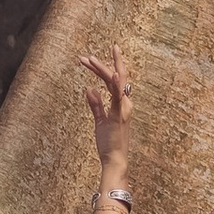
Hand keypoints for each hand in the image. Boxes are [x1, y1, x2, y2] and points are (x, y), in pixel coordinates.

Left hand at [80, 47, 132, 172]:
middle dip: (107, 63)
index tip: (90, 59)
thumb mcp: (100, 121)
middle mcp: (125, 103)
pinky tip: (112, 73)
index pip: (113, 81)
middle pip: (117, 77)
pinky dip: (115, 84)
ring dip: (101, 69)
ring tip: (89, 59)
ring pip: (114, 82)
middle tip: (93, 53)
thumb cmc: (109, 143)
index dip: (103, 69)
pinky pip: (117, 96)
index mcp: (121, 104)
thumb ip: (95, 105)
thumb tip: (89, 89)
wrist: (115, 159)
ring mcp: (123, 108)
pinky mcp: (118, 115)